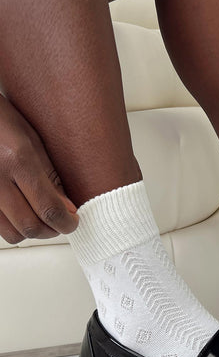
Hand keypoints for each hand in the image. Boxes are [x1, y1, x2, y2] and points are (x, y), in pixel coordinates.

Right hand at [0, 93, 78, 243]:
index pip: (49, 208)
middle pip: (31, 227)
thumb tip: (68, 210)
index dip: (66, 223)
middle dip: (52, 230)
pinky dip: (14, 226)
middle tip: (62, 222)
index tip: (73, 222)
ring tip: (41, 217)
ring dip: (32, 232)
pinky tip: (22, 212)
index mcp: (18, 160)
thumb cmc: (3, 122)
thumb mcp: (34, 142)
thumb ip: (52, 178)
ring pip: (13, 234)